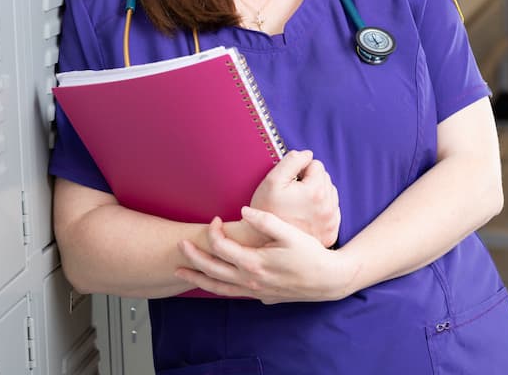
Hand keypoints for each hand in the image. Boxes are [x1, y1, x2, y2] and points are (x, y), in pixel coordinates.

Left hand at [176, 207, 356, 303]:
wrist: (327, 280)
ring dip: (197, 278)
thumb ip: (265, 220)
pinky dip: (215, 288)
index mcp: (254, 263)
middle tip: (180, 245)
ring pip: (217, 287)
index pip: (222, 247)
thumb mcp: (290, 233)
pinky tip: (209, 284)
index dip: (214, 231)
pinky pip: (230, 294)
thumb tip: (243, 210)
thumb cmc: (310, 254)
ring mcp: (253, 291)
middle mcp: (249, 280)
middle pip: (212, 269)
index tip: (216, 219)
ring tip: (180, 272)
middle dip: (193, 256)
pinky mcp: (259, 296)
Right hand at [249, 150, 339, 246]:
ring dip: (317, 194)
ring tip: (299, 204)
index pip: (316, 165)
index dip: (300, 170)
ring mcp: (330, 221)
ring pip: (330, 194)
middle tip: (293, 193)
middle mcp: (328, 207)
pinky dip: (322, 209)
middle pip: (325, 178)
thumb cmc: (266, 210)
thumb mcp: (272, 180)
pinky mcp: (330, 232)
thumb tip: (307, 154)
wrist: (264, 243)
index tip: (290, 182)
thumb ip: (292, 161)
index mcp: (316, 191)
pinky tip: (306, 214)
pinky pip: (332, 211)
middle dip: (310, 181)